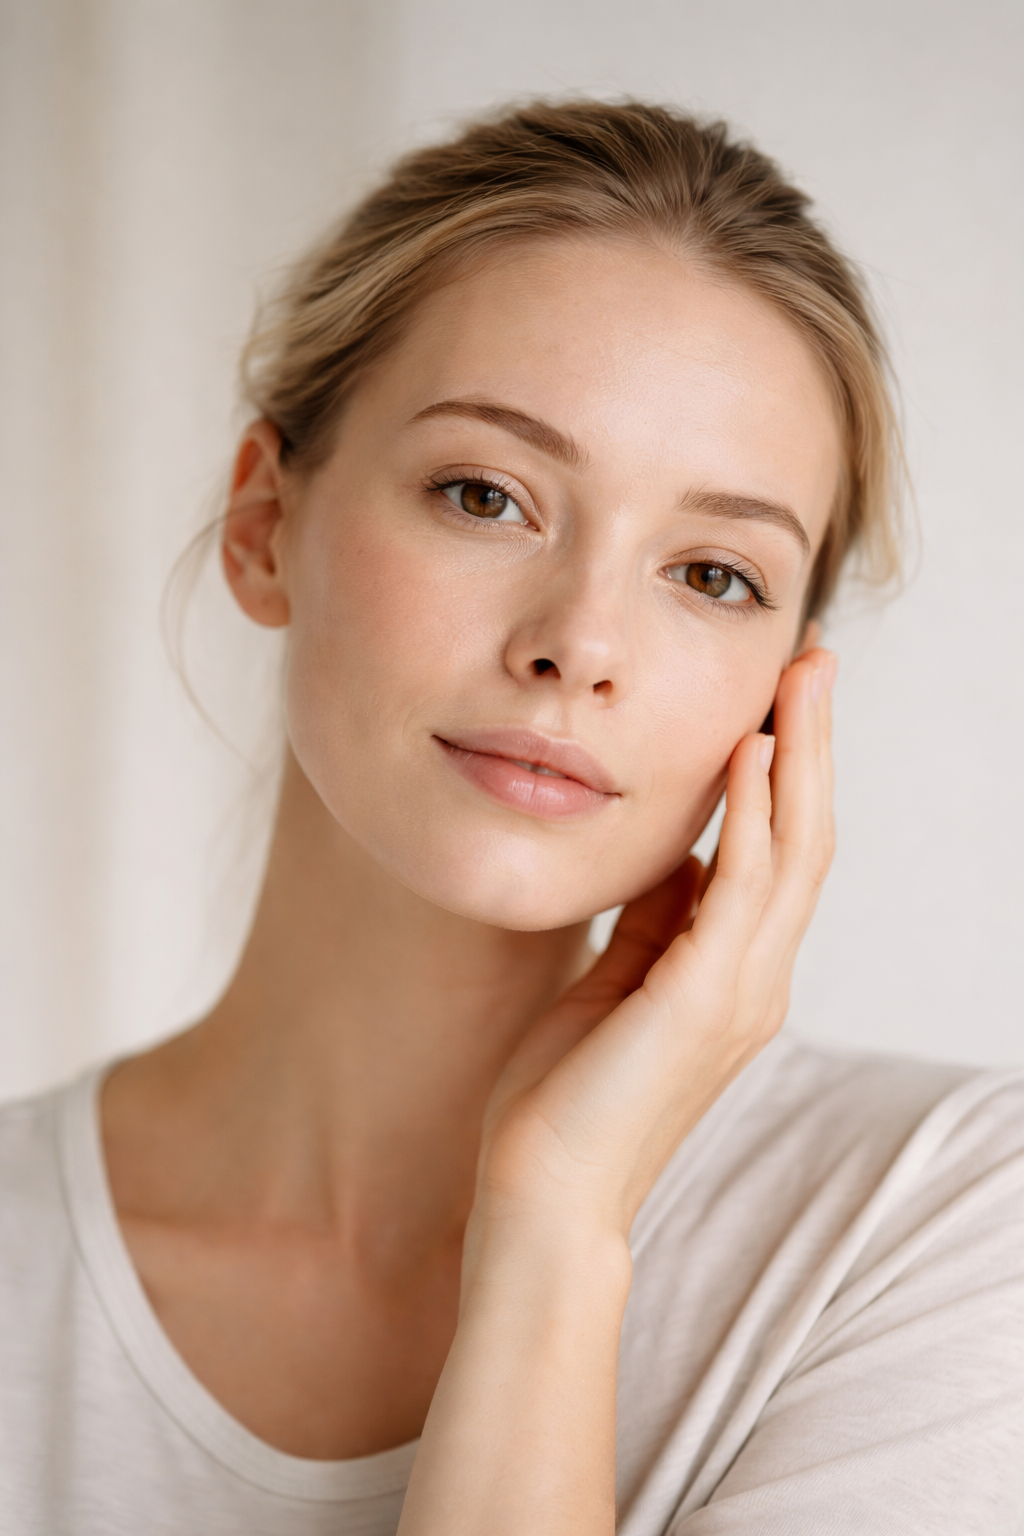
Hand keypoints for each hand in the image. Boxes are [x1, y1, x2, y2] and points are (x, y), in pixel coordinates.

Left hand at [471, 646, 836, 1246]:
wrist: (540, 1195)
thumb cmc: (566, 1093)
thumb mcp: (615, 979)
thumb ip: (654, 918)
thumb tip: (675, 850)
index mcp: (732, 974)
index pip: (779, 852)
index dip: (786, 770)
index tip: (777, 697)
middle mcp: (755, 979)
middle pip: (807, 837)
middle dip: (810, 744)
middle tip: (813, 660)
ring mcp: (739, 992)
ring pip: (794, 850)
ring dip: (797, 757)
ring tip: (797, 678)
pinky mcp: (703, 1001)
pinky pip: (742, 889)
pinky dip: (752, 816)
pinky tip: (744, 754)